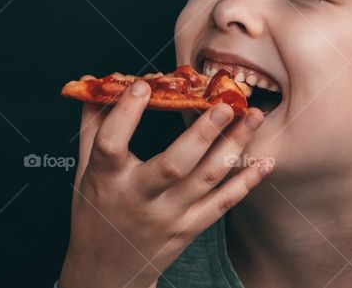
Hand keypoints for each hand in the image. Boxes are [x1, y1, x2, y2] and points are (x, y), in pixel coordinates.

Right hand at [58, 80, 271, 287]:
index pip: (112, 144)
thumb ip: (93, 126)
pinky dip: (247, 183)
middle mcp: (140, 199)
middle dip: (202, 134)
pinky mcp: (190, 228)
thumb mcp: (86, 170)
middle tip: (224, 105)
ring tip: (254, 116)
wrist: (107, 271)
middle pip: (173, 166)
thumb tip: (93, 82)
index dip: (126, 115)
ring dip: (234, 147)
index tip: (143, 85)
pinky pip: (223, 204)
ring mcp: (169, 216)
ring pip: (206, 180)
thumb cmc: (96, 213)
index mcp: (107, 180)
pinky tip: (265, 161)